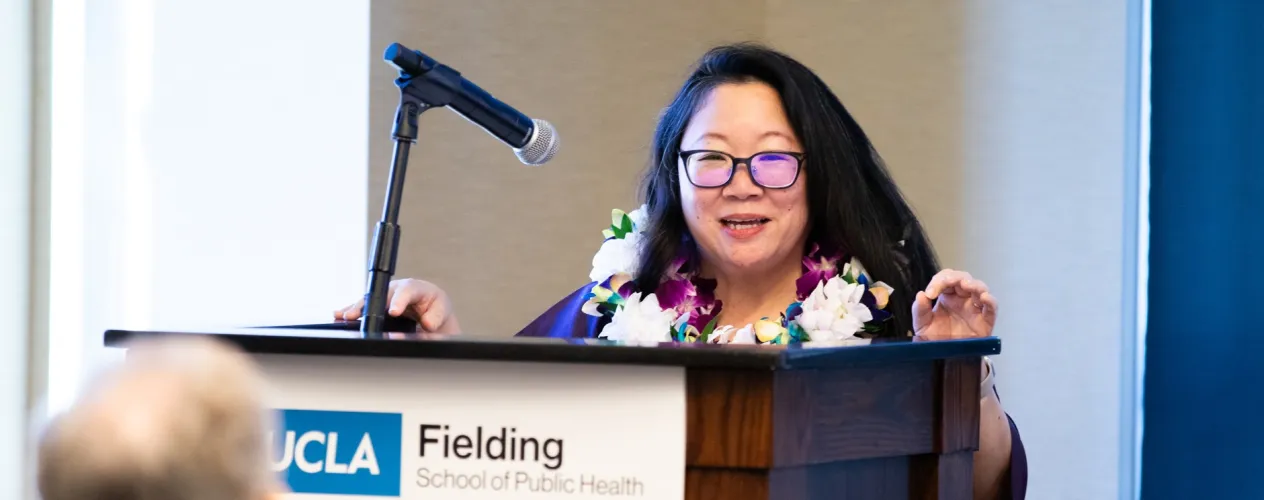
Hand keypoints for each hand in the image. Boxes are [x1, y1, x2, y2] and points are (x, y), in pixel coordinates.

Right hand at [334, 278, 460, 334]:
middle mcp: (399, 289)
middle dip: (369, 304)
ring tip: (343, 316)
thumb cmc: (436, 311)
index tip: (394, 311)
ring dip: (356, 308)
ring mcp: (387, 295)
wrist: (432, 315)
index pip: (408, 290)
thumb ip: (436, 318)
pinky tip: (338, 315)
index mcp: (418, 288)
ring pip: (370, 299)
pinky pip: (364, 306)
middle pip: (383, 294)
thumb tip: (427, 323)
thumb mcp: (442, 315)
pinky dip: (351, 310)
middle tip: (357, 315)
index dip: (399, 300)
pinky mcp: (379, 304)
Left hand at [912, 269, 996, 339]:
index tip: (930, 293)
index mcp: (947, 296)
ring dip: (974, 284)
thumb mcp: (922, 324)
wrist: (946, 358)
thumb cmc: (936, 339)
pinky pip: (992, 307)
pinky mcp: (985, 320)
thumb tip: (921, 294)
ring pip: (980, 288)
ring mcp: (975, 308)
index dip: (939, 280)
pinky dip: (990, 301)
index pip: (946, 278)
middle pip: (964, 278)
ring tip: (966, 285)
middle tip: (947, 282)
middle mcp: (962, 298)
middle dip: (955, 277)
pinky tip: (984, 298)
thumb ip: (919, 309)